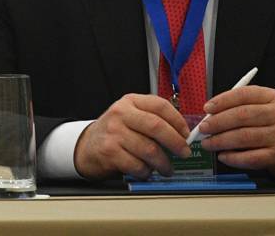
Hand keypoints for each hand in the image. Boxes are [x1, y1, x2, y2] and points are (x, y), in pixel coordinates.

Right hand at [73, 93, 190, 179]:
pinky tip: (146, 171)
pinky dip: (146, 172)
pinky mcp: (109, 151)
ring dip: (163, 163)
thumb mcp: (131, 117)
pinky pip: (138, 165)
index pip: (160, 106)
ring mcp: (113, 132)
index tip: (187, 134)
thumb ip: (153, 120)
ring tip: (166, 168)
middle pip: (156, 126)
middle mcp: (121, 113)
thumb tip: (183, 135)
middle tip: (184, 153)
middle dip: (176, 142)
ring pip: (149, 149)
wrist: (87, 146)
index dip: (178, 121)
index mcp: (130, 102)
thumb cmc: (115, 132)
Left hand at [195, 85, 274, 177]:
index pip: (243, 95)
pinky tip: (223, 156)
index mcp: (273, 98)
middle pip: (242, 116)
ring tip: (208, 143)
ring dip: (221, 141)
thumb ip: (241, 105)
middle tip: (203, 128)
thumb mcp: (266, 105)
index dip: (222, 101)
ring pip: (244, 137)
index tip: (207, 108)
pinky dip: (233, 158)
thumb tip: (211, 114)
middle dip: (218, 122)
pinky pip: (251, 157)